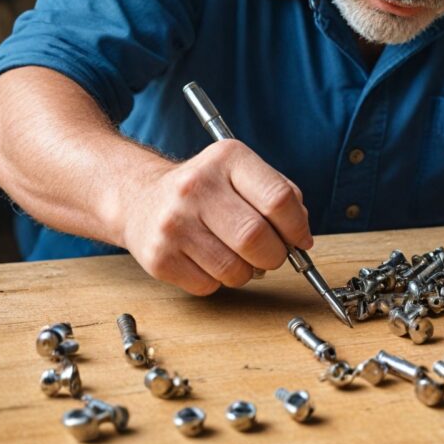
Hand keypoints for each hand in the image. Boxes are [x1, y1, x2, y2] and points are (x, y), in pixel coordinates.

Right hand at [121, 139, 311, 294]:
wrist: (141, 198)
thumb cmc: (205, 189)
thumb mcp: (242, 173)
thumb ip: (280, 195)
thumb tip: (301, 234)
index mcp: (226, 158)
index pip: (278, 198)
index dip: (297, 227)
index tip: (300, 239)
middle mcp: (196, 186)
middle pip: (257, 237)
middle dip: (275, 255)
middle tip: (272, 254)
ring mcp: (173, 223)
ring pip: (235, 269)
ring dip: (248, 271)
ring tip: (239, 256)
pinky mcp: (159, 257)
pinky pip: (209, 285)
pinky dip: (220, 281)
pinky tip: (210, 261)